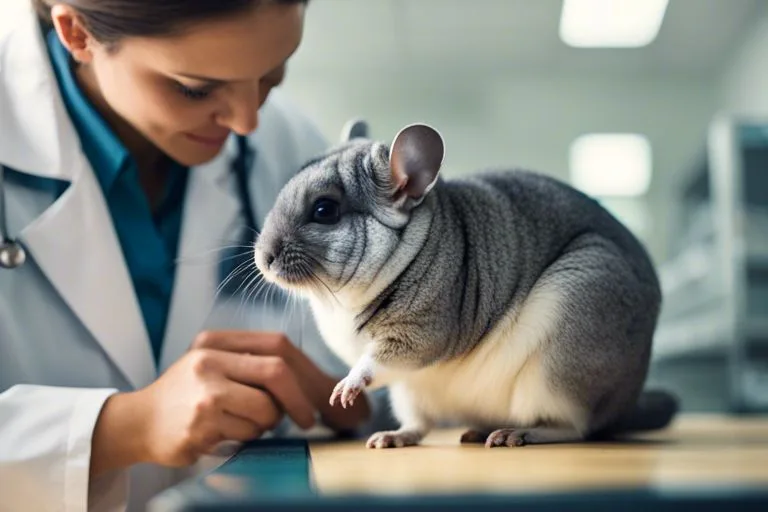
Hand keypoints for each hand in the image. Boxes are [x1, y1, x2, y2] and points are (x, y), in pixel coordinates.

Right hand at [185, 331, 371, 432]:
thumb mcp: (215, 366)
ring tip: (242, 424)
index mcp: (216, 341)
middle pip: (277, 371)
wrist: (136, 422)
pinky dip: (246, 438)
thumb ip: (257, 367)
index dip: (306, 370)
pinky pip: (247, 434)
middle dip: (301, 399)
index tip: (321, 393)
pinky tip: (222, 434)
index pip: (277, 345)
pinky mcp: (201, 424)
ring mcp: (204, 392)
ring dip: (267, 425)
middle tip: (309, 420)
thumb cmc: (188, 395)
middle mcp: (208, 360)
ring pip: (266, 410)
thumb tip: (322, 386)